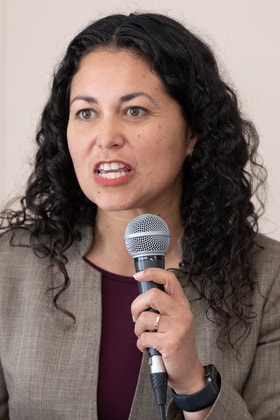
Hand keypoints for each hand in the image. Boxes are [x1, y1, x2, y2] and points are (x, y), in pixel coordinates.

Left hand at [131, 267, 204, 394]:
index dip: (152, 273)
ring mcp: (178, 327)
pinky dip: (140, 344)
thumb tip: (141, 297)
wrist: (188, 371)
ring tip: (145, 336)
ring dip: (138, 329)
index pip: (169, 279)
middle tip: (136, 317)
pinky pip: (144, 337)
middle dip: (136, 306)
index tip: (137, 275)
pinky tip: (148, 348)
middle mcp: (182, 312)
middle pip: (152, 295)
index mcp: (182, 304)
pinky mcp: (171, 342)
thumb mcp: (175, 320)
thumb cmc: (176, 344)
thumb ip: (163, 307)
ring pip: (144, 317)